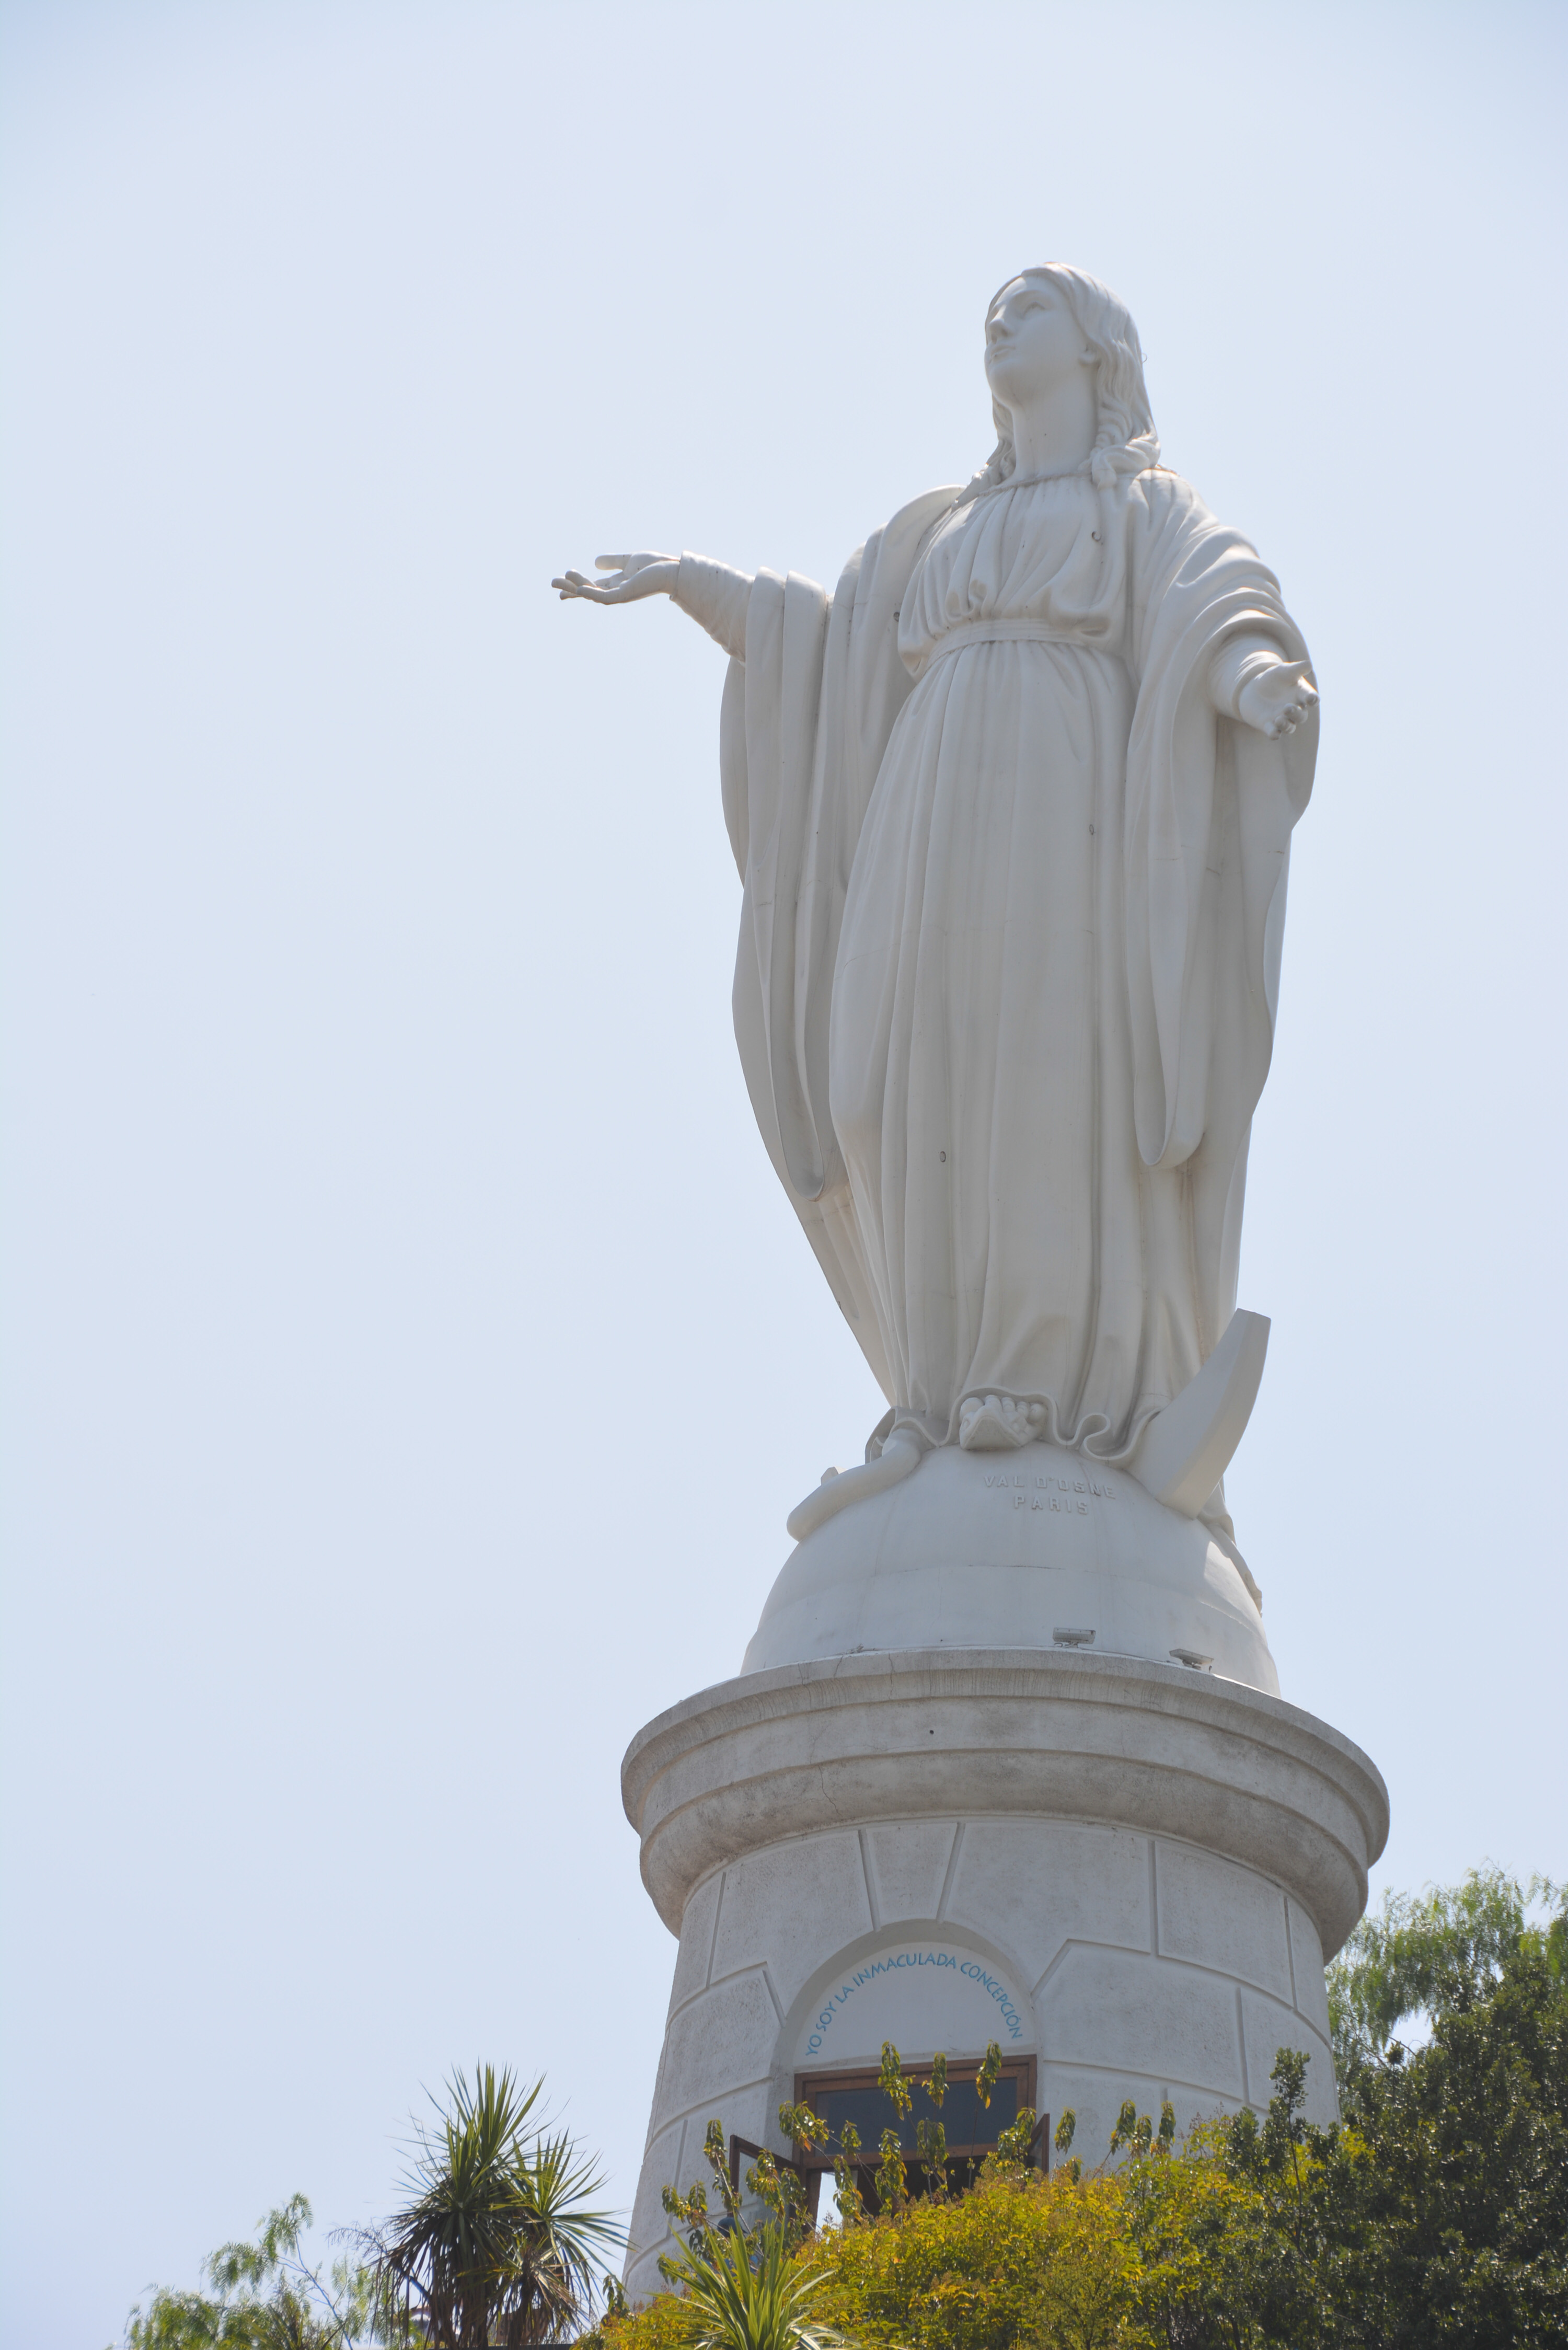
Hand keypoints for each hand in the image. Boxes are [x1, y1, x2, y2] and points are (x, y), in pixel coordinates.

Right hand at [551, 551, 680, 603]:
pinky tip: (580, 588)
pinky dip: (591, 593)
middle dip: (570, 588)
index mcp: (616, 584)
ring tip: (560, 579)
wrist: (672, 570)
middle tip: (552, 583)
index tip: (560, 583)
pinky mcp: (624, 594)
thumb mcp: (628, 560)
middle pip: (587, 591)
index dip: (575, 585)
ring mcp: (619, 595)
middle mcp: (615, 592)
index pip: (591, 586)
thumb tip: (595, 562)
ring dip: (575, 587)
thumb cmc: (655, 566)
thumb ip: (612, 561)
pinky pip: (603, 597)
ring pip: (591, 593)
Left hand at [1237, 658, 1317, 739]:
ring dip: (1286, 725)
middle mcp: (1295, 709)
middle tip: (1287, 707)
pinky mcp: (1269, 725)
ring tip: (1279, 719)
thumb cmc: (1274, 678)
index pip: (1311, 698)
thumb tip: (1308, 665)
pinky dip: (1274, 734)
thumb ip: (1296, 669)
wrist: (1254, 688)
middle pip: (1301, 716)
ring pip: (1289, 727)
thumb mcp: (1284, 671)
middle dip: (1295, 713)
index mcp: (1302, 694)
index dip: (1312, 699)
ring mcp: (1282, 719)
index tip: (1311, 699)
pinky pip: (1274, 733)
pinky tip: (1274, 734)